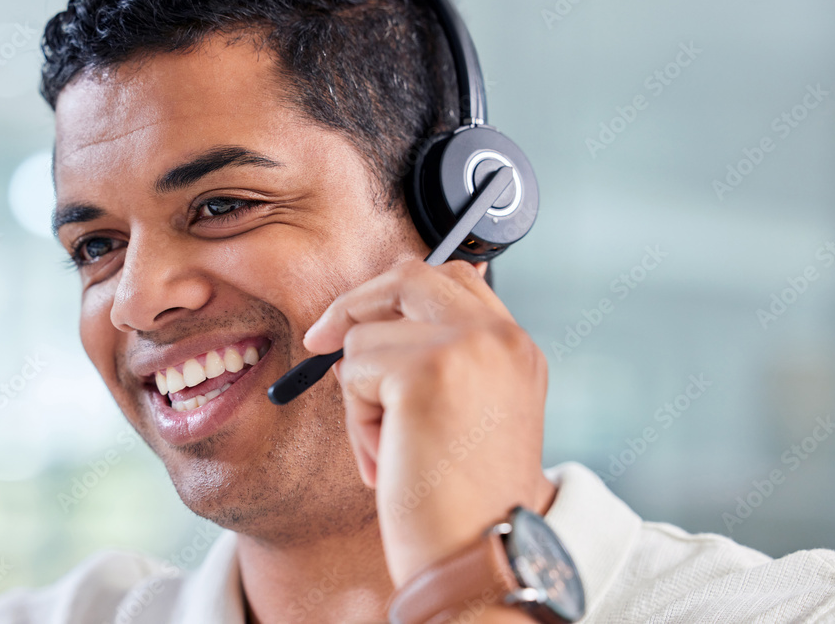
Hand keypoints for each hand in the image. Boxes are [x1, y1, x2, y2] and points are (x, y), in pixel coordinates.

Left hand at [303, 259, 555, 586]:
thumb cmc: (467, 501)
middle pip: (409, 276)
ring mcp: (465, 346)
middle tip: (319, 340)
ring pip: (367, 334)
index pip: (454, 278)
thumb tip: (366, 327)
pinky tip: (390, 457)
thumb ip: (440, 360)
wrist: (481, 558)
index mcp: (515, 348)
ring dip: (361, 395)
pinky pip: (352, 370)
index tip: (360, 318)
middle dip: (356, 304)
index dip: (398, 291)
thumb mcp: (472, 414)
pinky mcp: (424, 370)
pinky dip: (357, 419)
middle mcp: (499, 337)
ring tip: (392, 447)